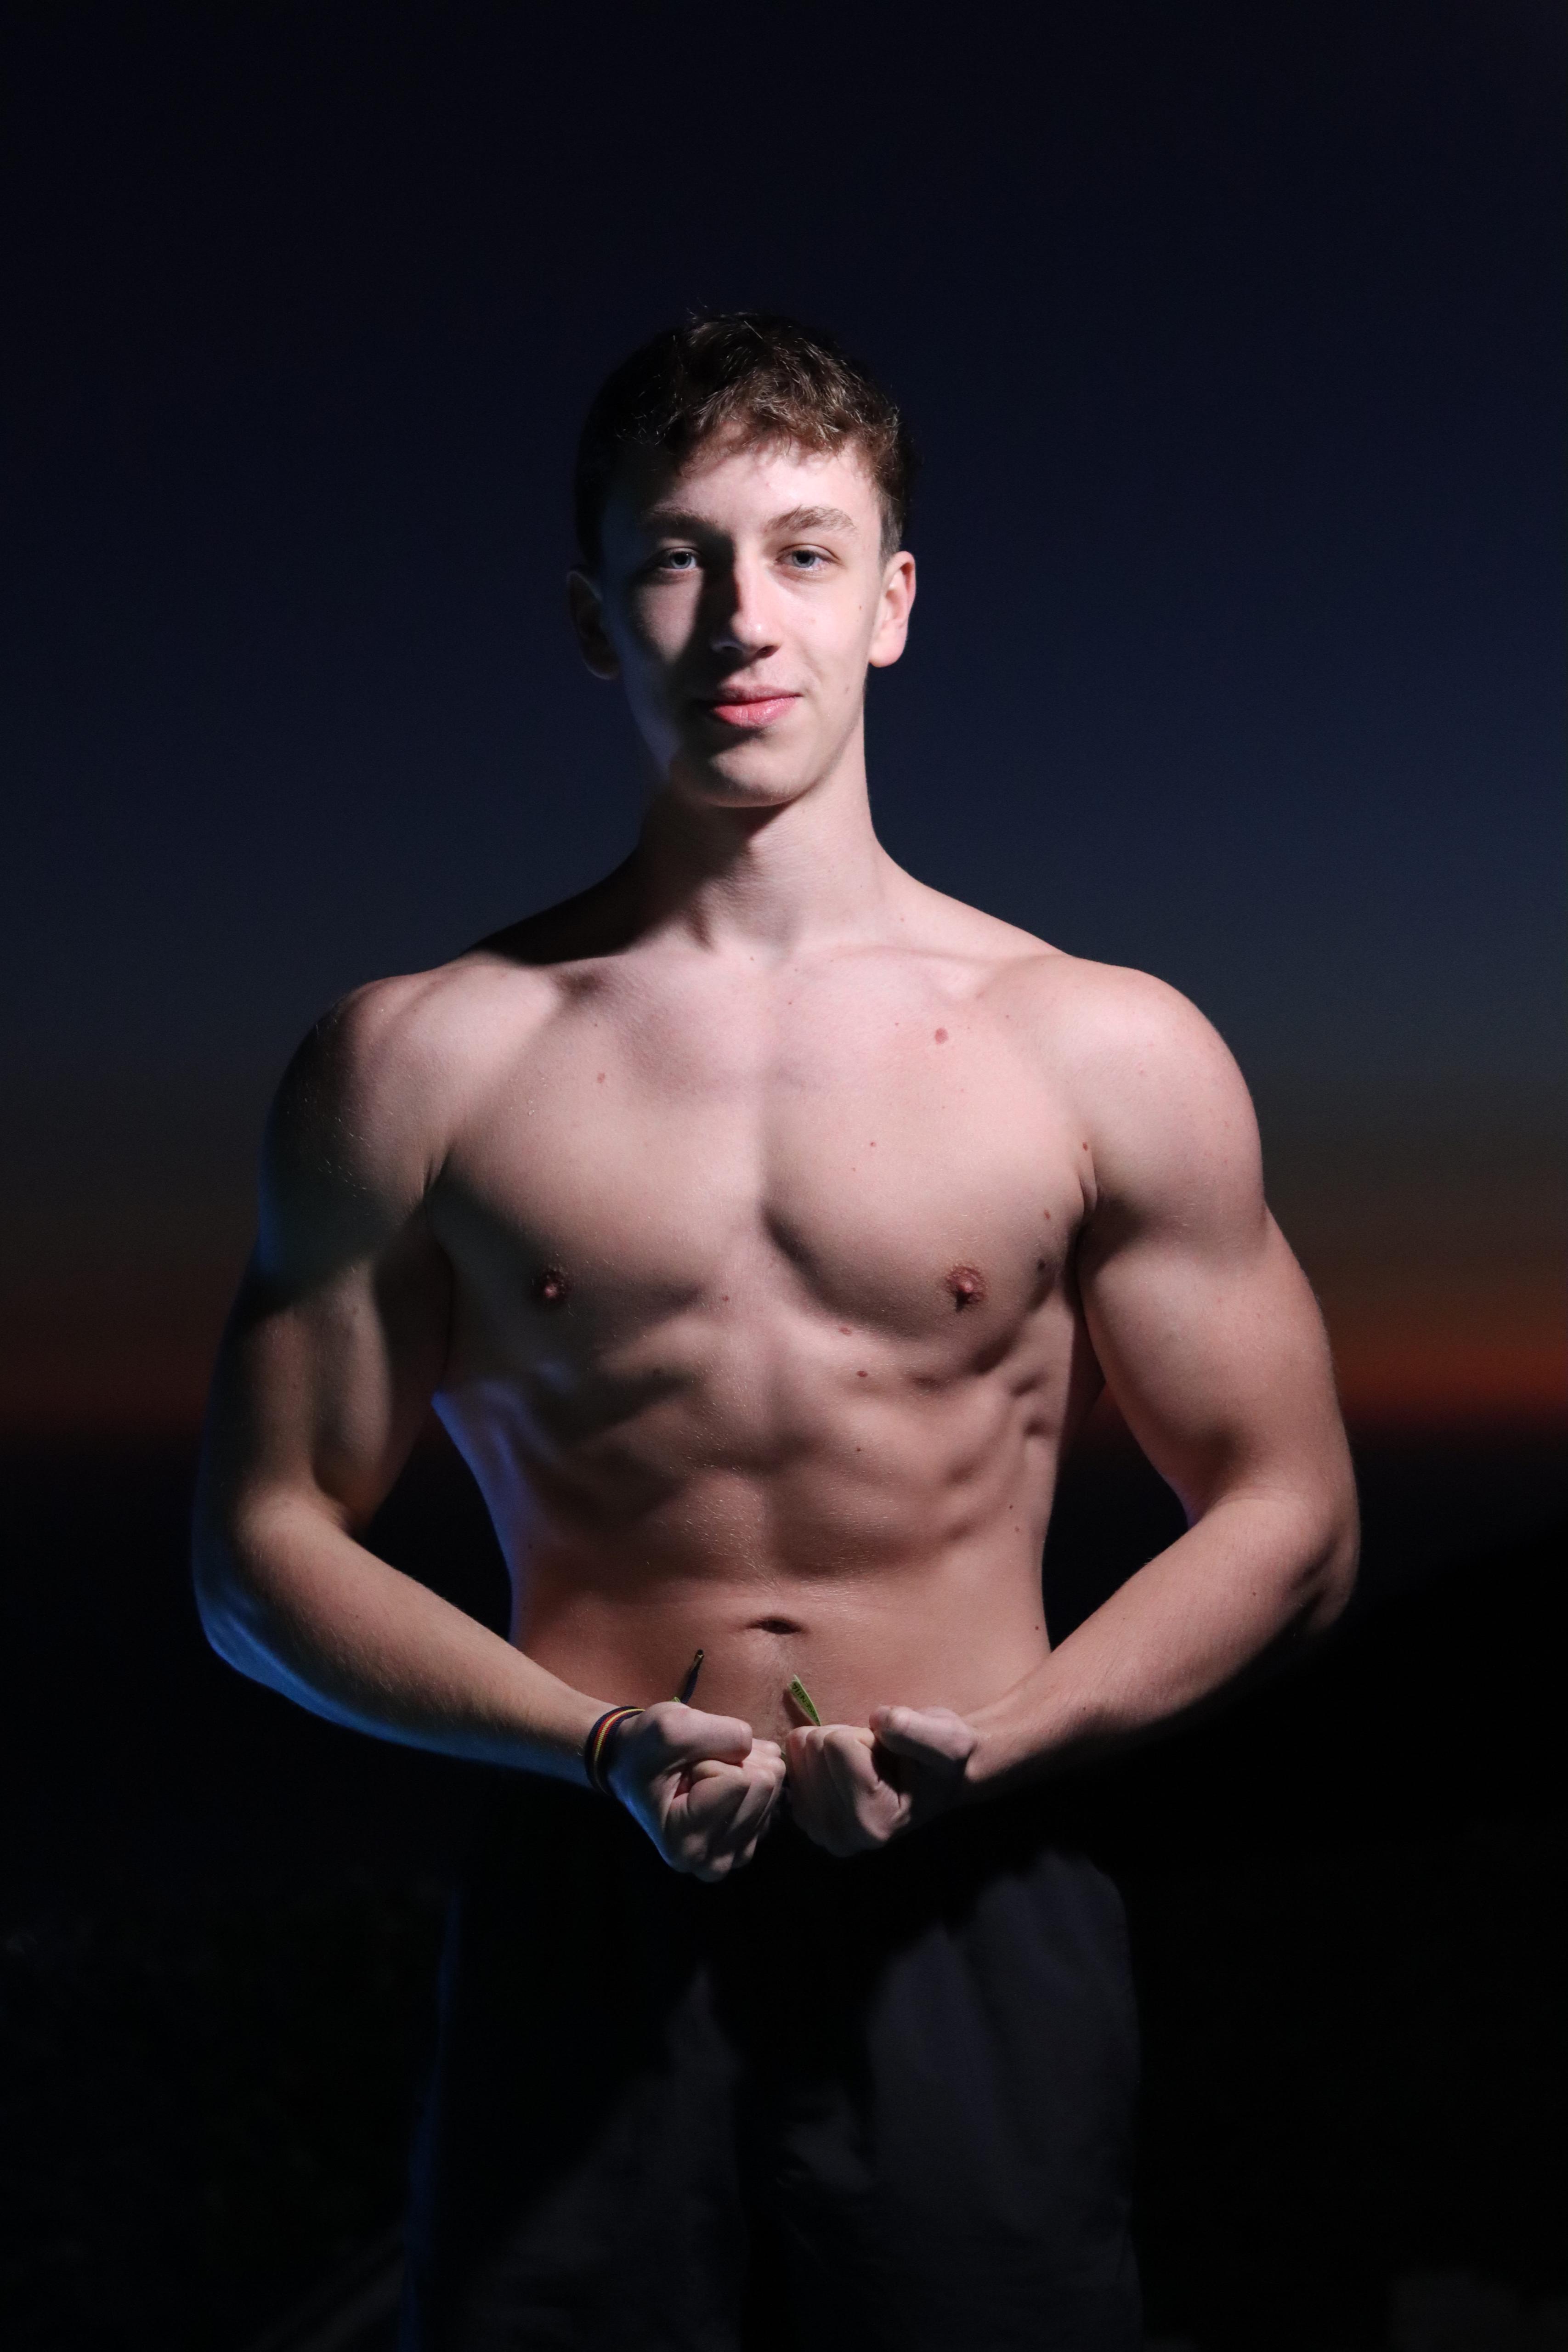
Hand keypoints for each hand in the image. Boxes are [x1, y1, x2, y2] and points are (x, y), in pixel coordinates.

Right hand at [607, 1702, 786, 1880]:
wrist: (637, 1762)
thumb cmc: (646, 1749)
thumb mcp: (670, 1727)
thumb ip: (718, 1732)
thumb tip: (765, 1750)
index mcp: (685, 1843)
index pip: (739, 1781)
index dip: (711, 1760)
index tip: (683, 1770)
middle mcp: (713, 1862)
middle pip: (764, 1786)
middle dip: (733, 1762)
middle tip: (696, 1768)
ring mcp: (736, 1855)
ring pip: (773, 1788)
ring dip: (744, 1767)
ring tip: (707, 1774)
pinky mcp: (752, 1840)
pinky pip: (777, 1792)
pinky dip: (753, 1775)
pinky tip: (724, 1780)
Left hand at [783, 1705, 977, 1856]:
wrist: (938, 1778)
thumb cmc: (941, 1757)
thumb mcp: (945, 1739)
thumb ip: (915, 1731)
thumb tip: (880, 1720)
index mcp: (874, 1821)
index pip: (838, 1744)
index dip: (867, 1736)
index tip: (891, 1755)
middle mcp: (841, 1836)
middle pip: (814, 1747)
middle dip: (847, 1739)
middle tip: (877, 1759)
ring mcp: (819, 1829)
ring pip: (799, 1749)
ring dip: (832, 1746)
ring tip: (865, 1764)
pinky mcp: (805, 1816)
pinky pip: (790, 1756)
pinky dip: (815, 1753)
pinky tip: (843, 1769)